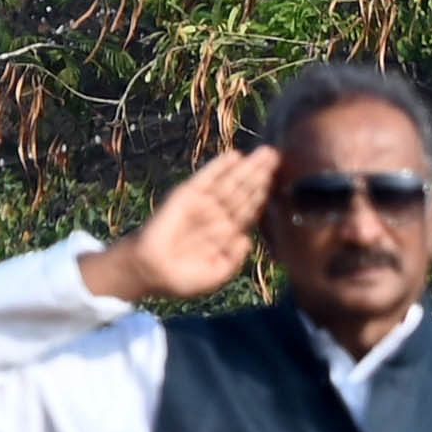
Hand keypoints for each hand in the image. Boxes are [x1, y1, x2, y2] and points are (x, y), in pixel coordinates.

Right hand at [81, 146, 277, 305]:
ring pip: (229, 182)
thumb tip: (248, 239)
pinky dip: (219, 167)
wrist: (151, 272)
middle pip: (244, 191)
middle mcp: (217, 215)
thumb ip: (234, 259)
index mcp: (227, 233)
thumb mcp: (217, 274)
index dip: (263, 195)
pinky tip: (234, 156)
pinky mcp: (185, 196)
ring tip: (265, 153)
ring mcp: (202, 204)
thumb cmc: (183, 278)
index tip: (280, 180)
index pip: (250, 210)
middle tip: (277, 155)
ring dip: (246, 168)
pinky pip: (205, 179)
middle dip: (260, 175)